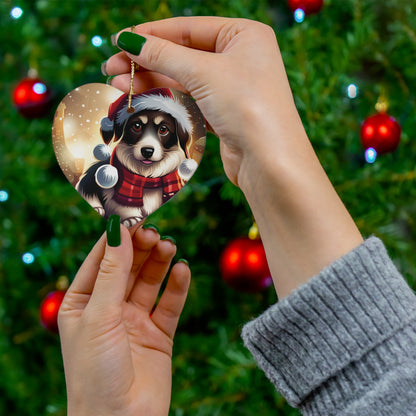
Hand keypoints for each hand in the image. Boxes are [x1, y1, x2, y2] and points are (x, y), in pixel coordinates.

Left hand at [58, 222, 189, 415]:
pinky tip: (183, 270)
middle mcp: (109, 308)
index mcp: (83, 303)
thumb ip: (112, 272)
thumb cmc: (95, 372)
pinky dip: (177, 286)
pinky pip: (170, 303)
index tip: (133, 216)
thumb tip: (118, 230)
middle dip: (141, 248)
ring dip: (160, 262)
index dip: (117, 238)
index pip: (100, 260)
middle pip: (128, 267)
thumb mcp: (99, 315)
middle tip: (155, 232)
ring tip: (170, 247)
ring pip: (150, 281)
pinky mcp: (159, 333)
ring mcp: (135, 320)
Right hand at [104, 17, 361, 297]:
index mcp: (244, 35)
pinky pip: (190, 99)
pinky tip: (143, 98)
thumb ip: (164, 55)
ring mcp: (232, 87)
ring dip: (152, 81)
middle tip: (112, 67)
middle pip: (183, 53)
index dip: (152, 34)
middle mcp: (240, 58)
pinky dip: (167, 98)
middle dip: (147, 61)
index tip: (120, 41)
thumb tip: (128, 40)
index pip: (188, 28)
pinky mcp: (225, 113)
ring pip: (184, 78)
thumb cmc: (247, 106)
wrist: (269, 160)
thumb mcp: (203, 72)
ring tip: (119, 84)